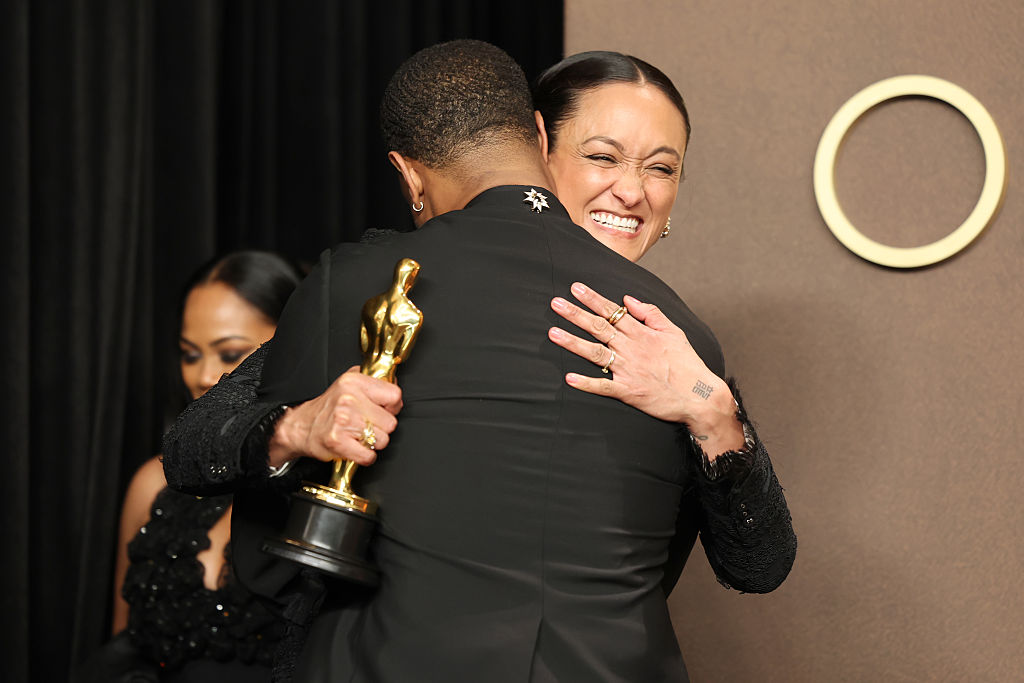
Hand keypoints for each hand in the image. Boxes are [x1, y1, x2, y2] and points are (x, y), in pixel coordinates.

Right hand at [268, 366, 402, 467]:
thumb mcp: (348, 383)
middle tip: (366, 424)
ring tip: (358, 434)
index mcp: (354, 382)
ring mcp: (343, 420)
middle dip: (382, 428)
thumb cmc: (328, 407)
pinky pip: (369, 456)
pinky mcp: (338, 441)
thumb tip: (395, 382)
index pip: (394, 395)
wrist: (301, 427)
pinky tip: (355, 447)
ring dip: (373, 442)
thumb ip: (372, 380)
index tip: (382, 410)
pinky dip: (365, 456)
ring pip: (382, 440)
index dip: (392, 407)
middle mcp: (349, 399)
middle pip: (391, 422)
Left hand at [548, 282, 744, 456]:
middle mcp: (632, 349)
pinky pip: (603, 386)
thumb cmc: (687, 364)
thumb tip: (628, 299)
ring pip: (595, 353)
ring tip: (553, 333)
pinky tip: (569, 378)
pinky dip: (586, 383)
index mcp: (642, 333)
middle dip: (575, 314)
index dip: (592, 299)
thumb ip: (651, 313)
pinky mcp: (628, 392)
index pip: (612, 311)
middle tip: (555, 303)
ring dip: (573, 343)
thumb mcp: (674, 331)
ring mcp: (628, 370)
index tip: (575, 288)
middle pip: (598, 328)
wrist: (700, 396)